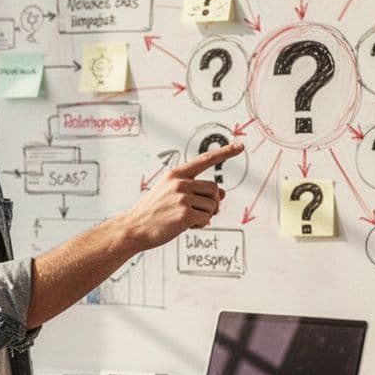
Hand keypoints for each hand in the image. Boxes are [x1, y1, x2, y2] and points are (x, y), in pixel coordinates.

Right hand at [122, 142, 243, 249]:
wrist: (134, 227)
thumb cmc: (154, 212)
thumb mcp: (170, 193)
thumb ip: (195, 190)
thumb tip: (222, 193)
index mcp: (176, 174)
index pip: (205, 160)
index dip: (225, 153)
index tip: (240, 146)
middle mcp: (180, 182)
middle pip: (214, 188)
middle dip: (213, 202)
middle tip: (202, 212)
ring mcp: (182, 198)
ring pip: (212, 205)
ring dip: (206, 215)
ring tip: (188, 219)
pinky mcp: (185, 214)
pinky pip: (207, 218)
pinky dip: (201, 224)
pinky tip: (188, 226)